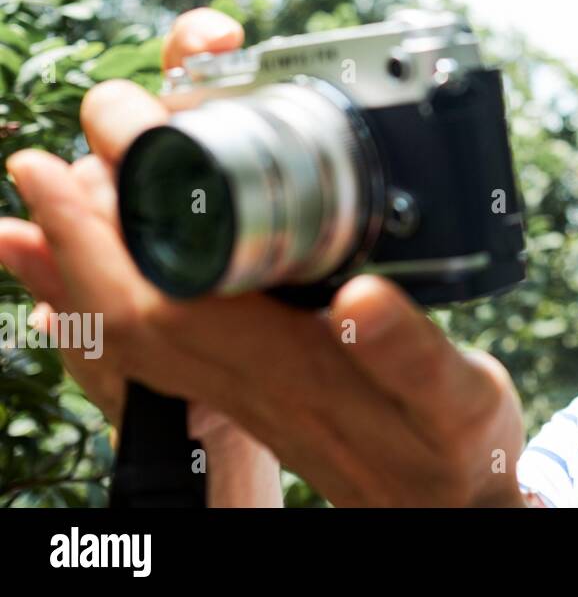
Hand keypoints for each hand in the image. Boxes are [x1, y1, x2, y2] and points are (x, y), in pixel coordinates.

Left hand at [0, 8, 527, 505]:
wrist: (443, 504)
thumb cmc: (454, 451)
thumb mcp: (456, 398)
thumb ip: (409, 352)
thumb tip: (360, 298)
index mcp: (290, 368)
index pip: (170, 294)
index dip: (116, 225)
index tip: (102, 149)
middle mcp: (248, 377)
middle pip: (127, 304)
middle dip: (78, 227)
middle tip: (46, 155)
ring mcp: (240, 385)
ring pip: (130, 324)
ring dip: (87, 257)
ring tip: (63, 195)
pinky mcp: (249, 385)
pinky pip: (155, 339)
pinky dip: (117, 292)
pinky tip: (122, 265)